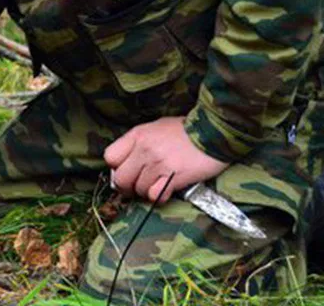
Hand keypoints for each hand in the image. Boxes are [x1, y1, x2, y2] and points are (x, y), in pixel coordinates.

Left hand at [104, 116, 227, 201]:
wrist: (213, 132)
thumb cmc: (186, 130)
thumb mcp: (157, 126)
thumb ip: (139, 142)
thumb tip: (127, 161)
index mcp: (138, 135)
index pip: (110, 157)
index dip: (116, 167)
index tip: (126, 171)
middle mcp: (144, 149)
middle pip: (121, 179)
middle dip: (127, 187)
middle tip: (137, 187)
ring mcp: (158, 164)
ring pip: (139, 190)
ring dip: (146, 191)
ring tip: (158, 184)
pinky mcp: (173, 177)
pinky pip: (155, 196)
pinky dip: (159, 196)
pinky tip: (167, 189)